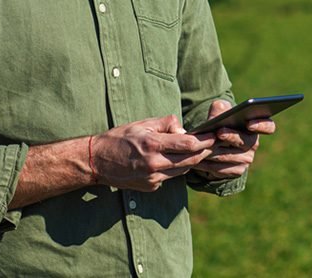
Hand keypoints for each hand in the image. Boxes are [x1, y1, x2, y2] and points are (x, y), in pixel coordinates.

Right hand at [91, 115, 214, 191]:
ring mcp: (153, 178)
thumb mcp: (142, 124)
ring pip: (182, 170)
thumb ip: (165, 124)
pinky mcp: (151, 187)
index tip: (214, 136)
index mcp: (152, 144)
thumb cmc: (119, 138)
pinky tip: (173, 161)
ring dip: (191, 161)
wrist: (97, 161)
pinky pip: (170, 177)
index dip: (205, 140)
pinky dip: (175, 168)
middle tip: (213, 144)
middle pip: (190, 160)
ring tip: (198, 151)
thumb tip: (184, 129)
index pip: (188, 144)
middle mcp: (154, 163)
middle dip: (204, 152)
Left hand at [191, 99, 275, 179]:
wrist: (213, 143)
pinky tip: (197, 160)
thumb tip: (219, 111)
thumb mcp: (219, 112)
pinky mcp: (236, 171)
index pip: (268, 126)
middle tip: (219, 133)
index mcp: (255, 126)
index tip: (249, 123)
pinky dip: (208, 164)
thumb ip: (219, 109)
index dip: (261, 125)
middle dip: (232, 137)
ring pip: (231, 156)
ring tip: (202, 146)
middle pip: (246, 142)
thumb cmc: (220, 122)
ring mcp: (246, 159)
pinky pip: (222, 169)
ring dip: (215, 151)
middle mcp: (253, 143)